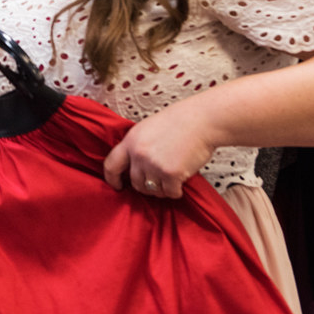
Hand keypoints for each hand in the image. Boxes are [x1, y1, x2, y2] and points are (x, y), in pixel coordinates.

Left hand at [101, 99, 219, 199]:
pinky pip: (170, 193)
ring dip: (162, 188)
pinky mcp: (170, 174)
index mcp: (131, 141)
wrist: (202, 120)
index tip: (117, 185)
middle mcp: (139, 154)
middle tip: (158, 180)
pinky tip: (181, 181)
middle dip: (145, 185)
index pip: (111, 165)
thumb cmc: (180, 121)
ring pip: (152, 190)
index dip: (112, 179)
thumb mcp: (148, 128)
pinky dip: (176, 191)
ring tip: (172, 177)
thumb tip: (134, 166)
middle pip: (135, 182)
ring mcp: (154, 165)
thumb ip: (138, 146)